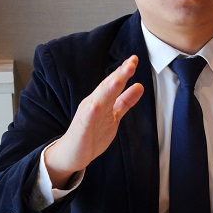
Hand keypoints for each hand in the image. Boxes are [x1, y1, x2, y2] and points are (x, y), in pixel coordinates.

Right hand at [42, 55, 144, 186]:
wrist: (72, 153)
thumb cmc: (92, 133)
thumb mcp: (114, 115)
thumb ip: (125, 101)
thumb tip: (139, 85)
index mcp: (102, 100)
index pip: (113, 82)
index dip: (124, 71)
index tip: (134, 59)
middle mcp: (94, 104)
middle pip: (107, 87)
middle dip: (119, 75)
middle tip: (131, 63)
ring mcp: (87, 116)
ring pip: (99, 100)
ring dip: (108, 89)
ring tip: (119, 78)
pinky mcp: (82, 129)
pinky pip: (87, 120)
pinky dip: (92, 112)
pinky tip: (96, 106)